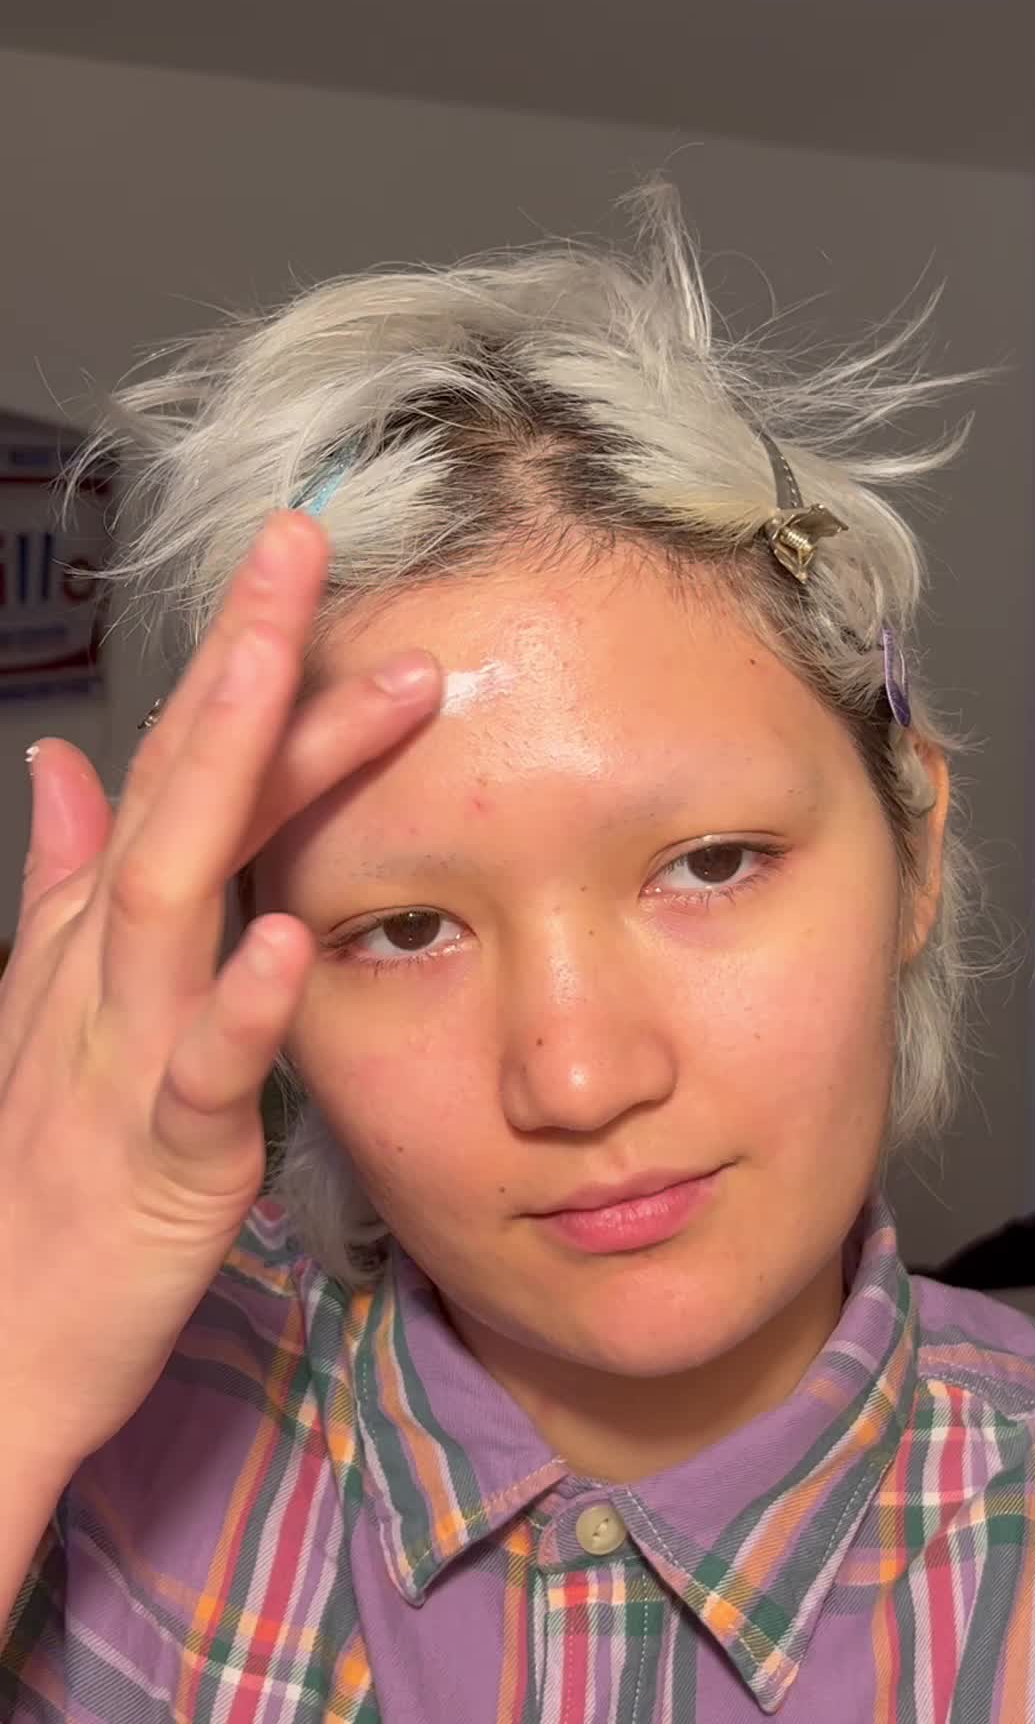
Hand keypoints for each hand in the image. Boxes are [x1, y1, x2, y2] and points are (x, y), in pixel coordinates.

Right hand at [0, 513, 440, 1476]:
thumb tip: (68, 766)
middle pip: (177, 797)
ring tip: (288, 671)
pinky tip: (287, 936)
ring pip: (177, 897)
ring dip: (234, 779)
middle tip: (300, 547)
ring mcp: (125, 1056)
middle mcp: (107, 971)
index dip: (230, 667)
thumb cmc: (45, 1176)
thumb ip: (69, 887)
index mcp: (103, 937)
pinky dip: (237, 1005)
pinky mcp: (157, 1160)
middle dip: (235, 667)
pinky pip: (201, 1077)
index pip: (176, 775)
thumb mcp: (58, 1012)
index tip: (293, 565)